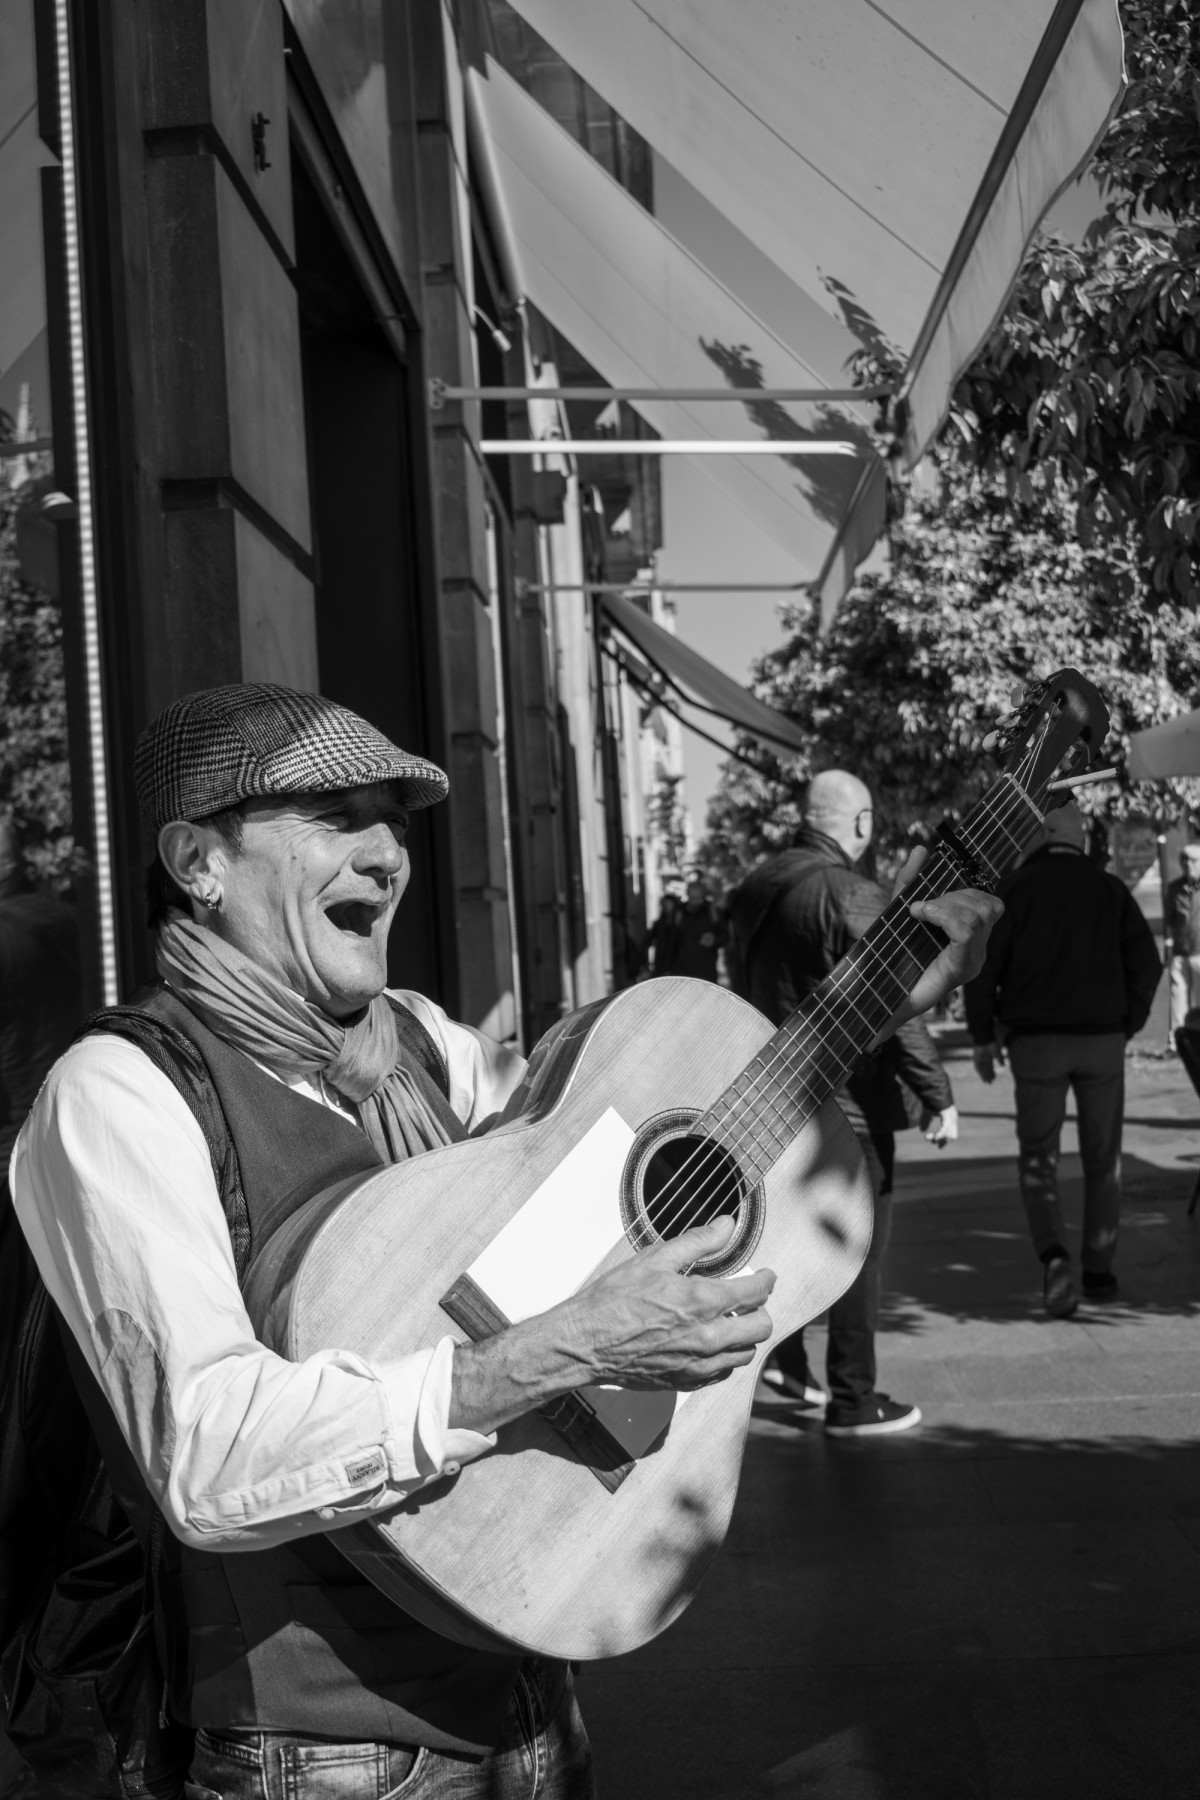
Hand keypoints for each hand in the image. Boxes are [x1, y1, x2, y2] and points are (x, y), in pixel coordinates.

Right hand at [561, 1216, 775, 1390]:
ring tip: (730, 1320)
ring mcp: (699, 1363)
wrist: (586, 1343)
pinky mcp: (687, 1381)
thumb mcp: (655, 1258)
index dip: (766, 1281)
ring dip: (745, 1335)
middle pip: (761, 1328)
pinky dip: (726, 1356)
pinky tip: (711, 1341)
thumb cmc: (613, 1301)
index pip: (756, 1293)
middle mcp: (707, 1336)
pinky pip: (724, 1372)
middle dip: (761, 1309)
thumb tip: (726, 1225)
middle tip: (750, 1299)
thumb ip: (698, 1242)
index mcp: (702, 1301)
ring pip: (746, 1353)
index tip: (765, 1276)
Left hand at [893, 848, 1002, 1018]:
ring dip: (945, 905)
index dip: (964, 890)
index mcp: (969, 936)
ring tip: (919, 912)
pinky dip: (944, 917)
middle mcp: (977, 948)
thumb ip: (908, 880)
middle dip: (952, 896)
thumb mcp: (898, 911)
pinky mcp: (961, 970)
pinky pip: (966, 933)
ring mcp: (972, 960)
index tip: (929, 896)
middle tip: (922, 906)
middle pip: (986, 905)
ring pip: (977, 916)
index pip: (988, 902)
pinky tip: (923, 917)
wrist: (880, 994)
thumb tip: (921, 848)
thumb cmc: (892, 955)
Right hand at [925, 1104, 957, 1145]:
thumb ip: (925, 1121)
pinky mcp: (947, 1115)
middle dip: (942, 1141)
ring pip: (949, 1135)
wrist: (930, 1090)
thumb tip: (922, 1130)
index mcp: (951, 1118)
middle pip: (952, 1136)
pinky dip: (939, 1134)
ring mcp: (951, 1117)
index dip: (942, 1139)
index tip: (930, 1140)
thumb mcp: (927, 1113)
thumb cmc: (930, 1100)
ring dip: (938, 1138)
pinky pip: (945, 1129)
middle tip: (932, 1141)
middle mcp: (953, 1118)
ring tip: (928, 1137)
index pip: (951, 1134)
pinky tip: (934, 1137)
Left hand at [972, 1044, 1003, 1082]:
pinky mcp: (975, 1059)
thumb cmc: (991, 1044)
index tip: (994, 1078)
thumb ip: (1000, 1059)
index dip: (992, 1073)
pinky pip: (977, 1068)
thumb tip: (1003, 1066)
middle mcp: (983, 1058)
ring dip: (984, 1076)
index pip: (990, 1067)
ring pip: (981, 1070)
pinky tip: (983, 1077)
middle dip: (988, 1076)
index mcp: (988, 1056)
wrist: (985, 1039)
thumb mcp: (997, 1052)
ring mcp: (979, 1059)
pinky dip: (980, 1073)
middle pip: (985, 1069)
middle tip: (990, 1083)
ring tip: (987, 1082)